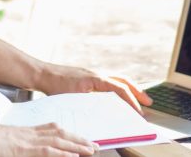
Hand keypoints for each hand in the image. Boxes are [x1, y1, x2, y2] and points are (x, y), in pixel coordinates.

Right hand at [0, 122, 97, 156]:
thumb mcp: (5, 139)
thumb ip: (19, 143)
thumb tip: (22, 147)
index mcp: (26, 132)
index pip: (52, 130)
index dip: (68, 134)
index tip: (80, 137)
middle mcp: (30, 135)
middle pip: (60, 134)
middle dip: (79, 140)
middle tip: (94, 145)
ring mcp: (28, 142)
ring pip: (58, 142)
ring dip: (77, 146)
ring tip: (91, 150)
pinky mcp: (24, 150)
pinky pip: (47, 151)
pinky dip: (62, 153)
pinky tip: (73, 155)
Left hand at [35, 64, 152, 113]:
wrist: (42, 74)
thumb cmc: (54, 85)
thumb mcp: (74, 98)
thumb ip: (90, 106)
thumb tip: (103, 116)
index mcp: (96, 79)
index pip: (120, 89)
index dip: (131, 101)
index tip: (139, 112)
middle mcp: (97, 74)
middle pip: (124, 81)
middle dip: (137, 92)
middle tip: (148, 102)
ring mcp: (93, 75)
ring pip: (117, 80)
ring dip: (128, 90)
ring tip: (137, 100)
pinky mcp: (87, 78)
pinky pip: (108, 82)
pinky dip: (117, 89)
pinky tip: (116, 98)